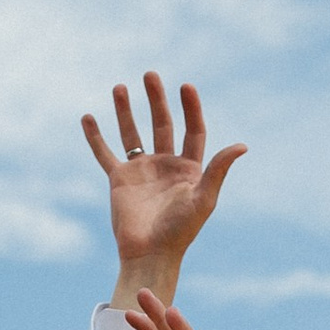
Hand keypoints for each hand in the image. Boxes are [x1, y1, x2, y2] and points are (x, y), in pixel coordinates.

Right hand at [82, 73, 245, 312]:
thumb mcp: (204, 199)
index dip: (191, 108)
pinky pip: (105, 153)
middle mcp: (165, 165)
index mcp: (189, 168)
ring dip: (125, 110)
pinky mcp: (119, 180)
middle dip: (156, 99)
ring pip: (132, 133)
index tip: (186, 86)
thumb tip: (242, 145)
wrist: (150, 254)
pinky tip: (88, 117)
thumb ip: (218, 170)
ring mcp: (141, 171)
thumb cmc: (181, 231)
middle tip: (150, 75)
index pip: (193, 130)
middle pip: (162, 124)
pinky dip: (95, 136)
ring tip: (120, 87)